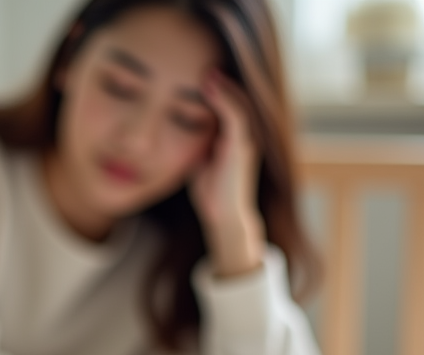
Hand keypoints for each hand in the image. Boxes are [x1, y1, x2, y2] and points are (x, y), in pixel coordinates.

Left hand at [189, 71, 264, 277]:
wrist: (223, 217)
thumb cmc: (212, 194)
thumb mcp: (200, 163)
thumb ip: (197, 147)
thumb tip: (178, 133)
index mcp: (235, 140)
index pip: (230, 108)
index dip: (218, 92)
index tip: (200, 78)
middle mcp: (244, 138)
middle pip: (239, 101)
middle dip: (224, 84)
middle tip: (206, 68)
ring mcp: (245, 142)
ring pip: (240, 104)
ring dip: (224, 87)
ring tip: (209, 74)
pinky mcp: (240, 148)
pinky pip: (236, 117)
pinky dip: (224, 100)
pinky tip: (211, 88)